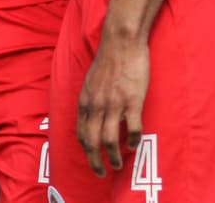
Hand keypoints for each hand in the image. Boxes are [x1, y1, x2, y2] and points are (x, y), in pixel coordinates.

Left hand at [77, 34, 148, 177]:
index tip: (91, 159)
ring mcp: (114, 104)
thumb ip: (90, 99)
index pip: (80, 133)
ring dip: (113, 157)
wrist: (122, 42)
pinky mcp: (132, 100)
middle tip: (101, 173)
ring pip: (110, 140)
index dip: (85, 150)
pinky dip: (133, 141)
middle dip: (95, 162)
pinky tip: (134, 145)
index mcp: (85, 101)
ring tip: (117, 166)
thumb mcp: (90, 81)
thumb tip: (91, 114)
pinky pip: (133, 128)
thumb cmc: (108, 60)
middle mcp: (96, 105)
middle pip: (92, 142)